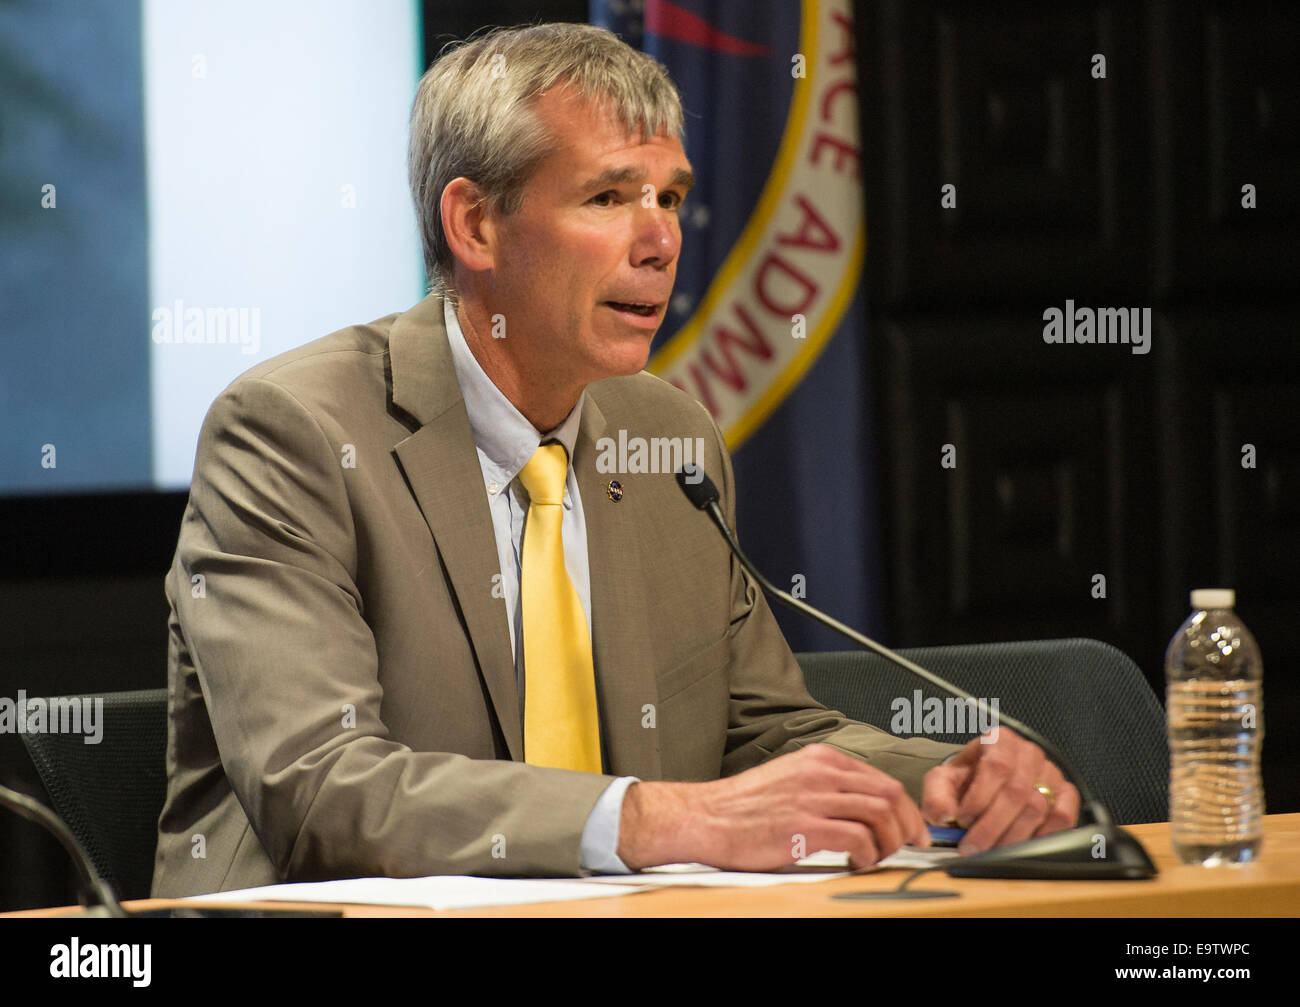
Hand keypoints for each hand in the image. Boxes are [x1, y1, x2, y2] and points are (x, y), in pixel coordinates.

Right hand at [619, 744, 930, 870]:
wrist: (706, 817)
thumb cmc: (742, 805)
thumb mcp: (789, 778)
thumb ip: (823, 785)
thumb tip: (859, 807)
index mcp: (818, 759)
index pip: (879, 777)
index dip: (903, 805)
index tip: (910, 824)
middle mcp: (820, 773)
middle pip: (888, 792)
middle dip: (908, 822)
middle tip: (913, 843)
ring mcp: (813, 799)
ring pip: (879, 813)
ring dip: (891, 840)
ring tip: (882, 855)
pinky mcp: (806, 827)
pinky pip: (858, 838)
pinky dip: (869, 854)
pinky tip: (860, 862)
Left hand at [921, 728, 1078, 856]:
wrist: (985, 783)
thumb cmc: (967, 780)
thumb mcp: (943, 781)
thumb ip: (937, 796)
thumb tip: (944, 815)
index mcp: (999, 740)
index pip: (996, 767)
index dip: (979, 799)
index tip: (962, 821)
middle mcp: (1028, 752)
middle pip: (1017, 792)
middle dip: (992, 826)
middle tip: (973, 847)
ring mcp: (1051, 772)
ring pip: (1038, 807)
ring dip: (1012, 837)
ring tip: (990, 851)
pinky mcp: (1066, 793)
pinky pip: (1064, 817)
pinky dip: (1043, 836)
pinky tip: (1021, 847)